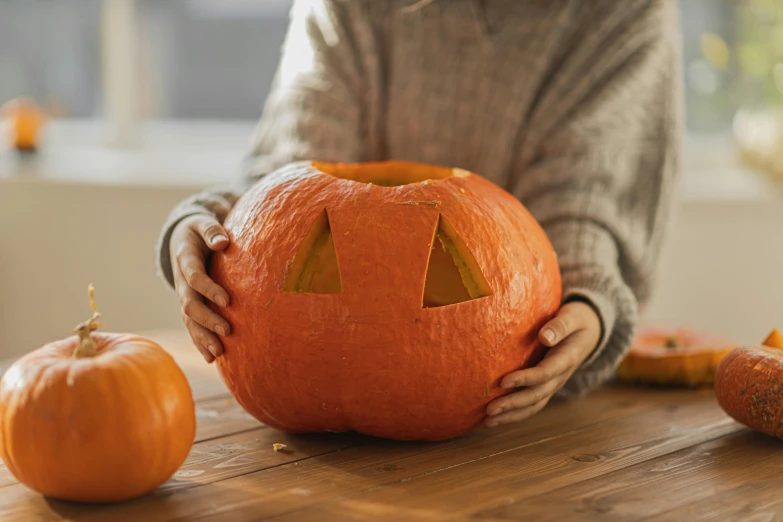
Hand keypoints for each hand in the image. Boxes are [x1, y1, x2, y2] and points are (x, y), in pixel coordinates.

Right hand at [170, 214, 231, 362]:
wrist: (181, 238)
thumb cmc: (199, 230)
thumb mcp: (202, 223)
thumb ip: (211, 230)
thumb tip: (222, 241)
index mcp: (185, 259)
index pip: (195, 277)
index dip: (209, 289)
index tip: (227, 301)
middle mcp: (182, 281)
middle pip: (190, 304)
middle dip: (207, 319)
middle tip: (226, 331)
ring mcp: (184, 295)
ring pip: (189, 320)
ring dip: (202, 337)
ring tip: (218, 353)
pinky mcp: (190, 305)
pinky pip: (192, 326)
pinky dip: (200, 342)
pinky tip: (212, 359)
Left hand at [484, 300, 601, 426]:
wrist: (590, 331)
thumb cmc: (577, 320)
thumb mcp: (573, 317)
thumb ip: (560, 326)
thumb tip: (544, 337)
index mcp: (566, 359)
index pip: (545, 373)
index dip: (525, 379)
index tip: (503, 382)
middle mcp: (560, 376)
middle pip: (537, 396)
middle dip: (513, 404)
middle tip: (490, 409)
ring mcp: (553, 384)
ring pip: (534, 405)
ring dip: (511, 415)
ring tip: (488, 422)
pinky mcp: (546, 386)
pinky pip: (532, 404)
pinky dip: (514, 413)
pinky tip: (495, 418)